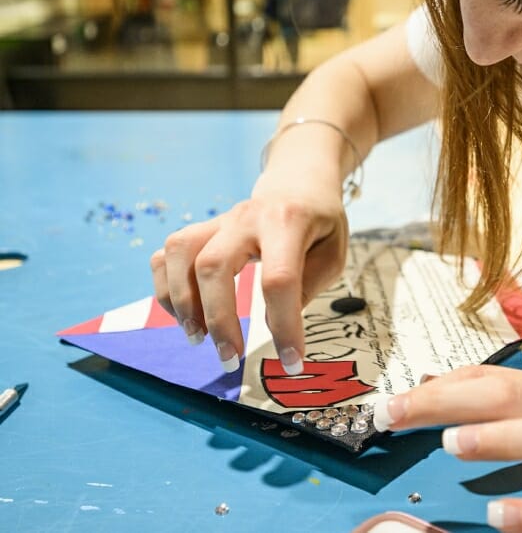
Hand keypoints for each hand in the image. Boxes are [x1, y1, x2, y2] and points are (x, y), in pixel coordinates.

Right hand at [149, 171, 347, 373]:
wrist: (298, 182)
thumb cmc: (320, 224)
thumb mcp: (332, 253)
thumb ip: (305, 287)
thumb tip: (271, 325)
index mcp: (288, 222)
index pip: (279, 279)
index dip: (284, 324)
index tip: (292, 361)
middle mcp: (246, 217)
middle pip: (214, 265)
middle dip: (218, 319)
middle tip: (230, 359)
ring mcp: (218, 222)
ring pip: (180, 254)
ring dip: (183, 303)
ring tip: (198, 338)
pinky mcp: (201, 231)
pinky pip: (165, 255)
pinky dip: (166, 288)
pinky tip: (184, 316)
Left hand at [373, 366, 521, 532]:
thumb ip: (493, 404)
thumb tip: (430, 388)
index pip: (487, 380)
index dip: (434, 389)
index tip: (385, 405)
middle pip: (509, 397)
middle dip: (450, 401)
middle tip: (397, 412)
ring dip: (500, 438)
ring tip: (451, 444)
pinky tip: (497, 515)